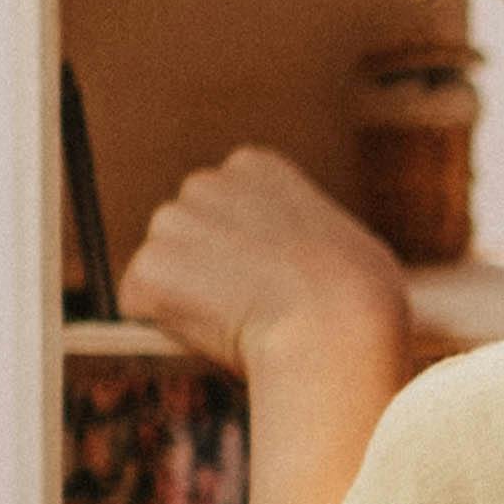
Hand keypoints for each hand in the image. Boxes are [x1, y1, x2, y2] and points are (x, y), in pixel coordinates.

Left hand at [122, 148, 410, 378]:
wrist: (333, 329)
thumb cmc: (362, 296)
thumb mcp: (346, 244)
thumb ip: (306, 240)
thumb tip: (302, 267)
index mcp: (255, 167)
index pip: (227, 209)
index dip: (247, 252)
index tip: (273, 279)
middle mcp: (205, 182)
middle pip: (189, 234)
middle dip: (207, 270)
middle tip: (251, 309)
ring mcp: (171, 223)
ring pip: (165, 270)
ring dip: (186, 300)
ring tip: (238, 325)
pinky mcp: (146, 270)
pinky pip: (142, 307)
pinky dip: (167, 329)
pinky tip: (212, 337)